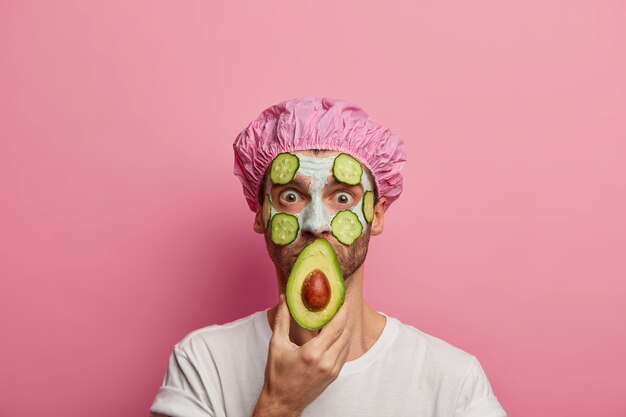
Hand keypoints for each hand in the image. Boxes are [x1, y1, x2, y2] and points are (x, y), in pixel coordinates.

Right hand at [253, 294, 350, 415]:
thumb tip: (284, 300)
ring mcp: (332, 370)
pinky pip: (344, 354)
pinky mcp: (334, 376)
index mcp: (312, 353)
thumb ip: (282, 320)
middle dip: (344, 318)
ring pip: (346, 344)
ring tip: (338, 319)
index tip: (343, 301)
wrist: (283, 402)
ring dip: (344, 330)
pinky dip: (342, 342)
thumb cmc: (277, 375)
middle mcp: (326, 362)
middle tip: (340, 306)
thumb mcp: (276, 345)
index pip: (335, 327)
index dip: (342, 312)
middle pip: (344, 334)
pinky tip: (335, 335)